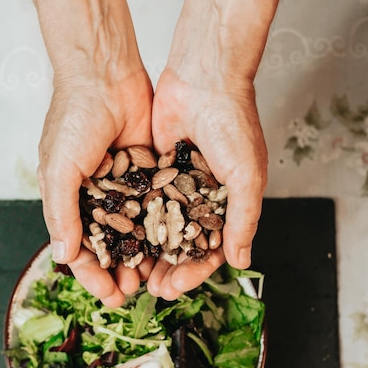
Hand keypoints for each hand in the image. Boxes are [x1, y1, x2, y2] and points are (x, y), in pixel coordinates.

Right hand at [33, 0, 153, 306]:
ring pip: (135, 236)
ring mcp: (124, 192)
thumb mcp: (59, 170)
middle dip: (118, 274)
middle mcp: (97, 201)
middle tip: (131, 294)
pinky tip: (170, 251)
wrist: (105, 77)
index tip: (108, 296)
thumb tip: (62, 256)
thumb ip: (62, 213)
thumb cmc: (72, 121)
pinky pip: (155, 212)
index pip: (80, 250)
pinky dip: (160, 232)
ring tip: (151, 281)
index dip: (92, 276)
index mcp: (69, 203)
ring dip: (140, 260)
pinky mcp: (148, 178)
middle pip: (109, 249)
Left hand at [146, 0, 278, 300]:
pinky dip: (133, 225)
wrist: (204, 78)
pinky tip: (121, 242)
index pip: (210, 252)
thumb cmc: (234, 124)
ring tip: (135, 275)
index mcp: (227, 208)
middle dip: (169, 271)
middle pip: (182, 248)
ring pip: (159, 232)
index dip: (194, 273)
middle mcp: (200, 203)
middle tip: (152, 289)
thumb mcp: (246, 177)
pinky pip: (142, 205)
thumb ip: (243, 220)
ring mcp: (175, 190)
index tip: (176, 287)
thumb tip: (240, 262)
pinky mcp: (153, 174)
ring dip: (149, 255)